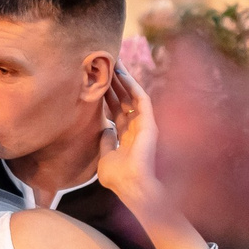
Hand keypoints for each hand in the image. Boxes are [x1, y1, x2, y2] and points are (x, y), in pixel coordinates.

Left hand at [93, 67, 159, 203]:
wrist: (131, 187)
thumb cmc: (118, 178)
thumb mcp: (105, 158)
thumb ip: (106, 142)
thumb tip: (104, 129)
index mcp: (125, 137)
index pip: (116, 111)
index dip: (108, 96)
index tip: (98, 81)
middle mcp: (136, 128)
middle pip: (124, 100)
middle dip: (115, 83)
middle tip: (106, 64)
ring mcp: (144, 125)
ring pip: (133, 96)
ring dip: (124, 79)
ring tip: (114, 62)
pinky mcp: (149, 123)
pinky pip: (142, 100)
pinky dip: (133, 86)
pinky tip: (124, 73)